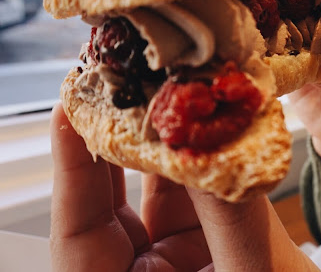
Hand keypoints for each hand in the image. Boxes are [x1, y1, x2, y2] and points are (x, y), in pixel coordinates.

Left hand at [49, 103, 317, 271]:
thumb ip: (231, 218)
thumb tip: (217, 143)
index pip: (77, 232)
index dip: (70, 169)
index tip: (69, 111)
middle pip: (106, 203)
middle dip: (108, 140)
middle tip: (111, 85)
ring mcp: (169, 256)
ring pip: (150, 189)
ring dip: (158, 139)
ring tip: (160, 92)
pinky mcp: (199, 239)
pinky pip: (189, 190)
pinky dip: (194, 154)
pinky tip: (198, 120)